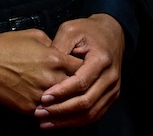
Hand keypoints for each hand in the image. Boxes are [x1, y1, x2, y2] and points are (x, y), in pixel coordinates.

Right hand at [0, 29, 83, 114]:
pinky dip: (49, 108)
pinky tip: (49, 104)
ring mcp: (41, 94)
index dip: (84, 68)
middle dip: (77, 86)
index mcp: (55, 59)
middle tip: (77, 86)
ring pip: (64, 103)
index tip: (83, 70)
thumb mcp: (33, 35)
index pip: (83, 68)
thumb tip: (62, 52)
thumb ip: (53, 44)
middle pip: (77, 88)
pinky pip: (48, 111)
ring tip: (65, 98)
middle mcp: (51, 78)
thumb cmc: (5, 45)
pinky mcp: (30, 107)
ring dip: (65, 100)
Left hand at [35, 14, 124, 128]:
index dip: (62, 92)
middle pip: (87, 101)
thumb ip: (58, 47)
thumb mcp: (70, 30)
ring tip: (45, 122)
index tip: (43, 97)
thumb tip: (43, 65)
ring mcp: (113, 89)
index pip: (81, 82)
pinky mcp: (110, 96)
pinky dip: (77, 120)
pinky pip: (95, 113)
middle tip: (40, 112)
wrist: (111, 33)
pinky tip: (59, 122)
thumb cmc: (88, 31)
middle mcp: (111, 77)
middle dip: (61, 110)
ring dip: (68, 120)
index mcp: (101, 60)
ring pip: (92, 112)